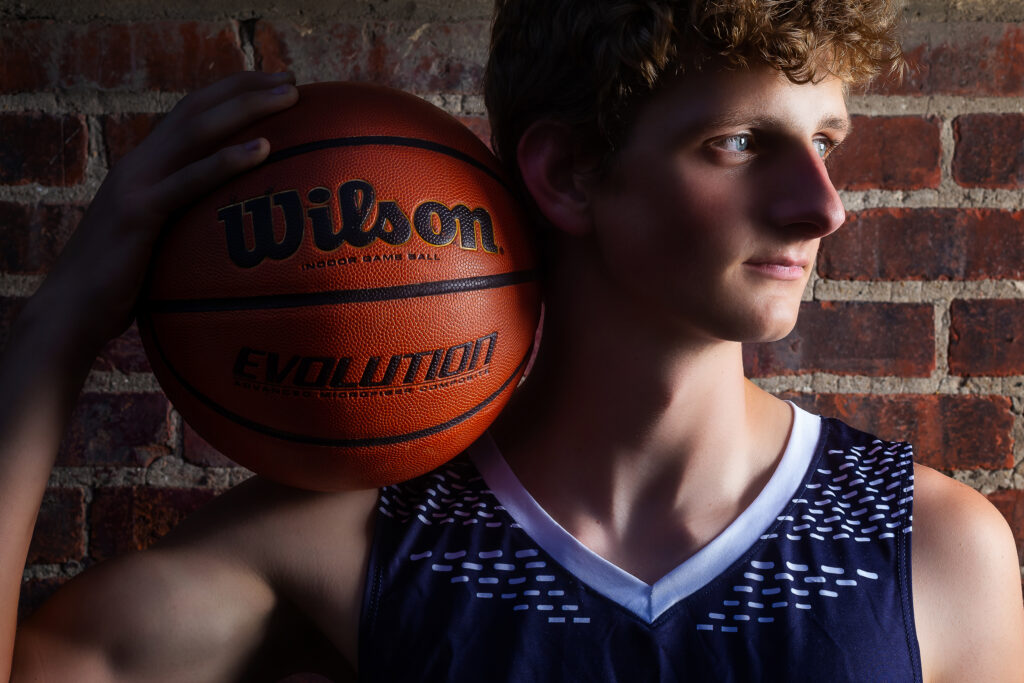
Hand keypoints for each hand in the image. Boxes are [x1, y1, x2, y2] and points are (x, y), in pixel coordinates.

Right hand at [37, 70, 299, 351]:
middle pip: (198, 108)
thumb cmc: (125, 285)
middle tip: (293, 79)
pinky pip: (189, 180)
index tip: (277, 81)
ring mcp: (137, 183)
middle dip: (247, 87)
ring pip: (196, 130)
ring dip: (246, 108)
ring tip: (289, 97)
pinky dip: (227, 160)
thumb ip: (190, 221)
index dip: (233, 90)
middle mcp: (141, 163)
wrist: (72, 310)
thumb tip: (236, 229)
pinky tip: (264, 148)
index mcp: (147, 166)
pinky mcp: (138, 212)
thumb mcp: (162, 240)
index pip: (192, 112)